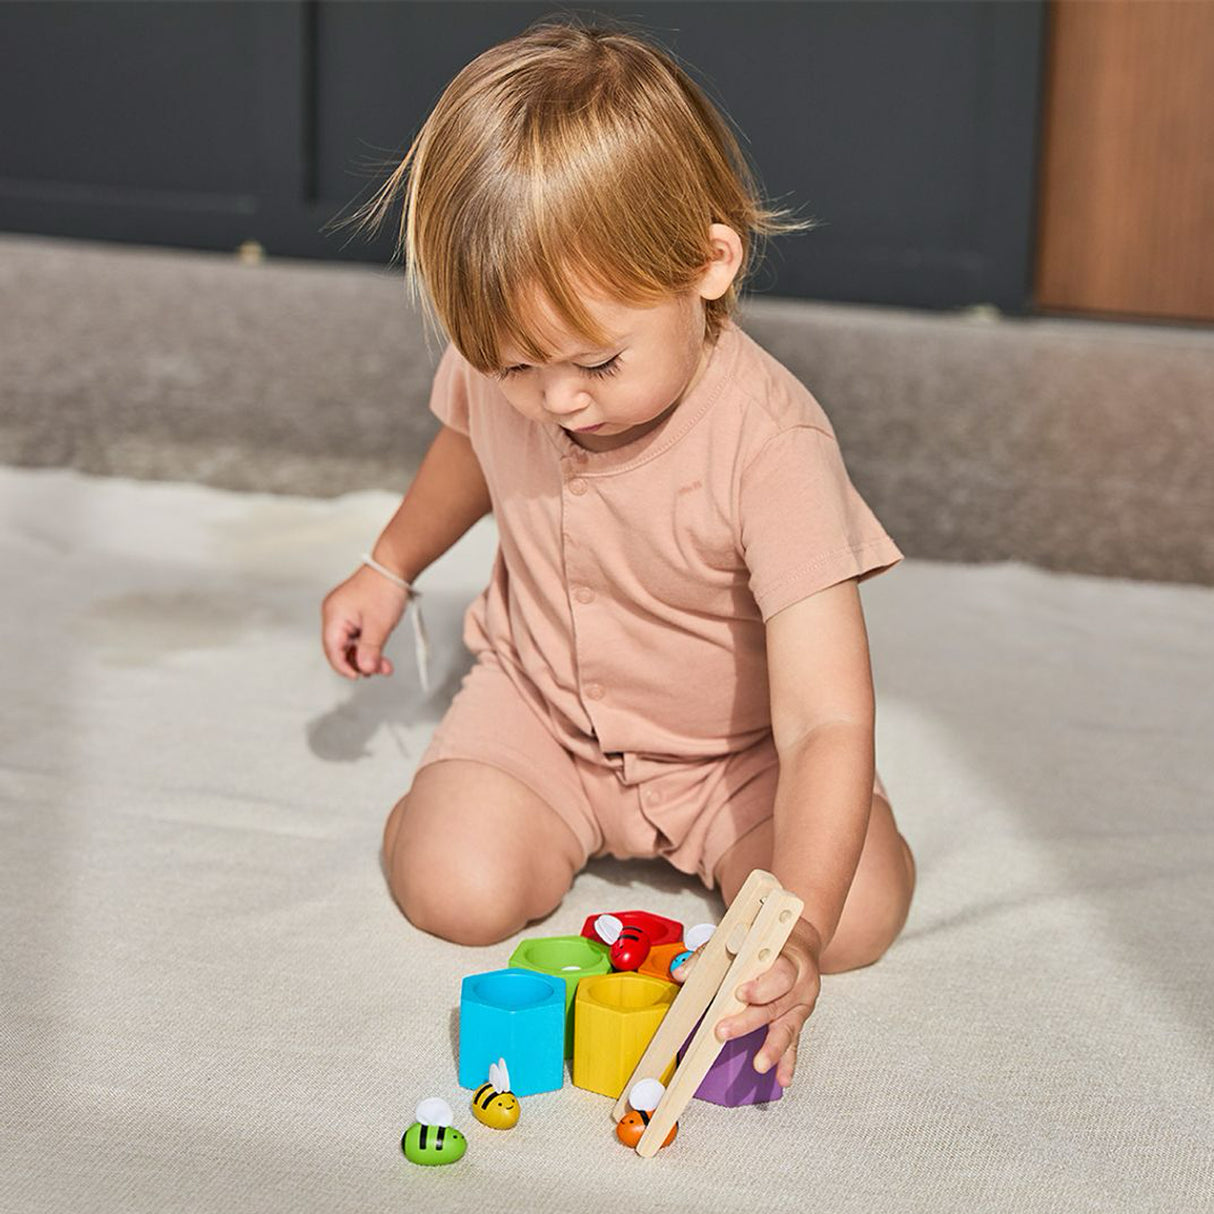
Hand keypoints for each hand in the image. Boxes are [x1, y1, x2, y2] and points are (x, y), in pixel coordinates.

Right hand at [320, 564, 409, 678]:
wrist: (395, 566)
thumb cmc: (384, 589)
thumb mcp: (379, 625)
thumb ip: (370, 650)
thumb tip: (364, 669)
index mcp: (334, 616)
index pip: (332, 650)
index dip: (344, 667)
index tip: (360, 676)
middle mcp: (334, 614)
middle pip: (340, 649)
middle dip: (360, 662)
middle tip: (379, 670)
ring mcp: (343, 612)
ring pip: (350, 644)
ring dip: (367, 656)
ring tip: (384, 665)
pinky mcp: (354, 612)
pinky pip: (357, 635)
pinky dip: (368, 645)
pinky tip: (381, 653)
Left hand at [672, 916, 822, 1087]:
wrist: (797, 942)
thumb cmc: (767, 941)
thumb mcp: (740, 939)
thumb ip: (709, 955)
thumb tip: (682, 972)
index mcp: (786, 957)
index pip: (779, 972)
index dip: (760, 985)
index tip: (740, 993)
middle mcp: (798, 982)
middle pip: (776, 1003)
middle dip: (749, 1019)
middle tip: (725, 1030)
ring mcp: (799, 1003)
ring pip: (787, 1026)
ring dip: (772, 1047)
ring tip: (760, 1064)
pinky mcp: (797, 1019)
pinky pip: (794, 1042)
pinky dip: (787, 1061)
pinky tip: (782, 1077)